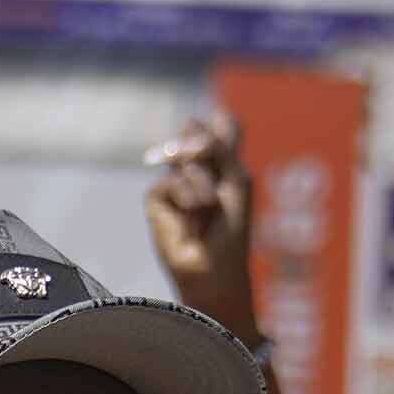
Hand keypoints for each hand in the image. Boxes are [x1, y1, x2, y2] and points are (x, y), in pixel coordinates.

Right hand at [143, 117, 261, 334]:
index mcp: (224, 164)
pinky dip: (187, 199)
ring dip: (203, 185)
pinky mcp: (157, 198)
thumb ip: (216, 144)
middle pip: (198, 134)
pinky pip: (170, 181)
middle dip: (211, 160)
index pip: (222, 126)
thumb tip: (184, 126)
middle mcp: (198, 168)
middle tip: (218, 193)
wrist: (214, 268)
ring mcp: (176, 182)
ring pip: (185, 158)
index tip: (225, 134)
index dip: (221, 125)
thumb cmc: (233, 228)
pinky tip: (190, 220)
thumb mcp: (236, 177)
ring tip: (207, 212)